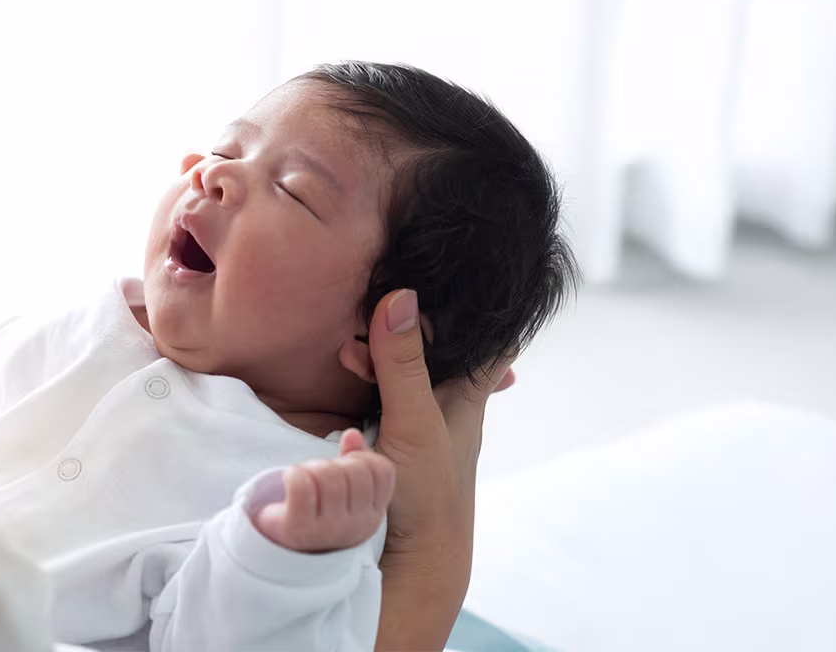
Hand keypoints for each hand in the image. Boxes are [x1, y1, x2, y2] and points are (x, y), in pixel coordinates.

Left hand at [251, 429, 396, 552]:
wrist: (282, 549)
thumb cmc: (317, 513)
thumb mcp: (343, 490)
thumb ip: (353, 461)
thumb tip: (352, 434)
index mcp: (373, 515)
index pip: (381, 470)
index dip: (361, 457)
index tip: (343, 466)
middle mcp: (358, 527)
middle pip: (354, 470)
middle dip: (332, 463)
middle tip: (318, 475)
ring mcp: (330, 530)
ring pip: (329, 475)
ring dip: (311, 468)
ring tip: (303, 480)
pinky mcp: (300, 529)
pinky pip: (301, 484)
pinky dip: (293, 474)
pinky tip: (289, 481)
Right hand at [367, 289, 515, 650]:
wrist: (410, 565)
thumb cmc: (426, 495)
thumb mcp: (415, 422)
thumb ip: (403, 364)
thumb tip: (401, 295)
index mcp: (466, 396)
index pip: (490, 339)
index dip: (485, 307)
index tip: (475, 270)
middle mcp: (445, 406)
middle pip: (434, 348)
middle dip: (403, 324)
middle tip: (371, 310)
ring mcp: (417, 424)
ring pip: (402, 370)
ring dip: (375, 353)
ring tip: (346, 351)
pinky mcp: (388, 441)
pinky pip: (378, 393)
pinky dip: (363, 376)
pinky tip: (346, 368)